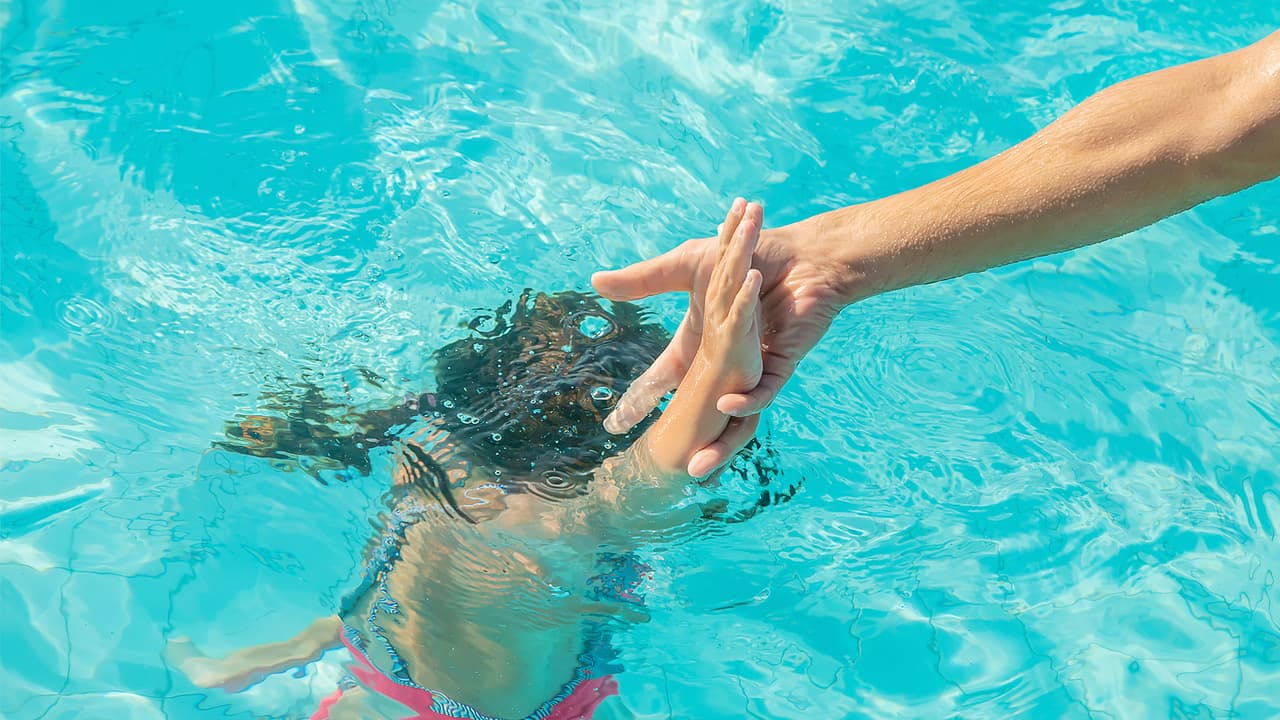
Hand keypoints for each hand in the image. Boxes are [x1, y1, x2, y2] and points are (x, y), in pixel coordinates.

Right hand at [592, 200, 850, 475]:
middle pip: (694, 405)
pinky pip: (763, 393)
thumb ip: (643, 279)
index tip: (616, 425)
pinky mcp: (779, 364)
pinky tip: (726, 407)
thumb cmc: (754, 251)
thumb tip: (595, 281)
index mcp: (701, 338)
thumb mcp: (688, 264)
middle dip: (676, 438)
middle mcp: (724, 357)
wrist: (805, 253)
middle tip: (656, 465)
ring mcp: (752, 365)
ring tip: (692, 466)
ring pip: (730, 412)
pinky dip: (746, 401)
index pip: (664, 376)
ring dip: (716, 442)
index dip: (640, 399)